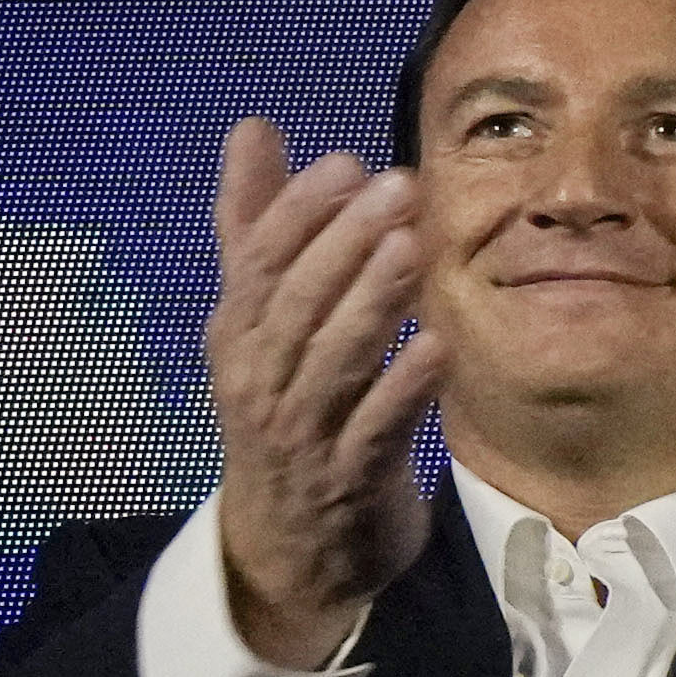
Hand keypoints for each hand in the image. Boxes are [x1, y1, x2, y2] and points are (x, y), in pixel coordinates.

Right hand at [201, 115, 441, 653]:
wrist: (286, 547)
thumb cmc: (280, 408)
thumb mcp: (259, 318)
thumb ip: (257, 224)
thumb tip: (251, 129)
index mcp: (237, 334)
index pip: (260, 263)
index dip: (299, 212)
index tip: (347, 164)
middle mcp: (259, 379)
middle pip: (297, 304)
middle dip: (345, 243)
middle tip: (398, 186)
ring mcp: (301, 432)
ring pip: (333, 361)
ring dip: (373, 303)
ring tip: (414, 247)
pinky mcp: (348, 480)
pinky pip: (375, 429)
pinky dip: (403, 388)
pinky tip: (438, 347)